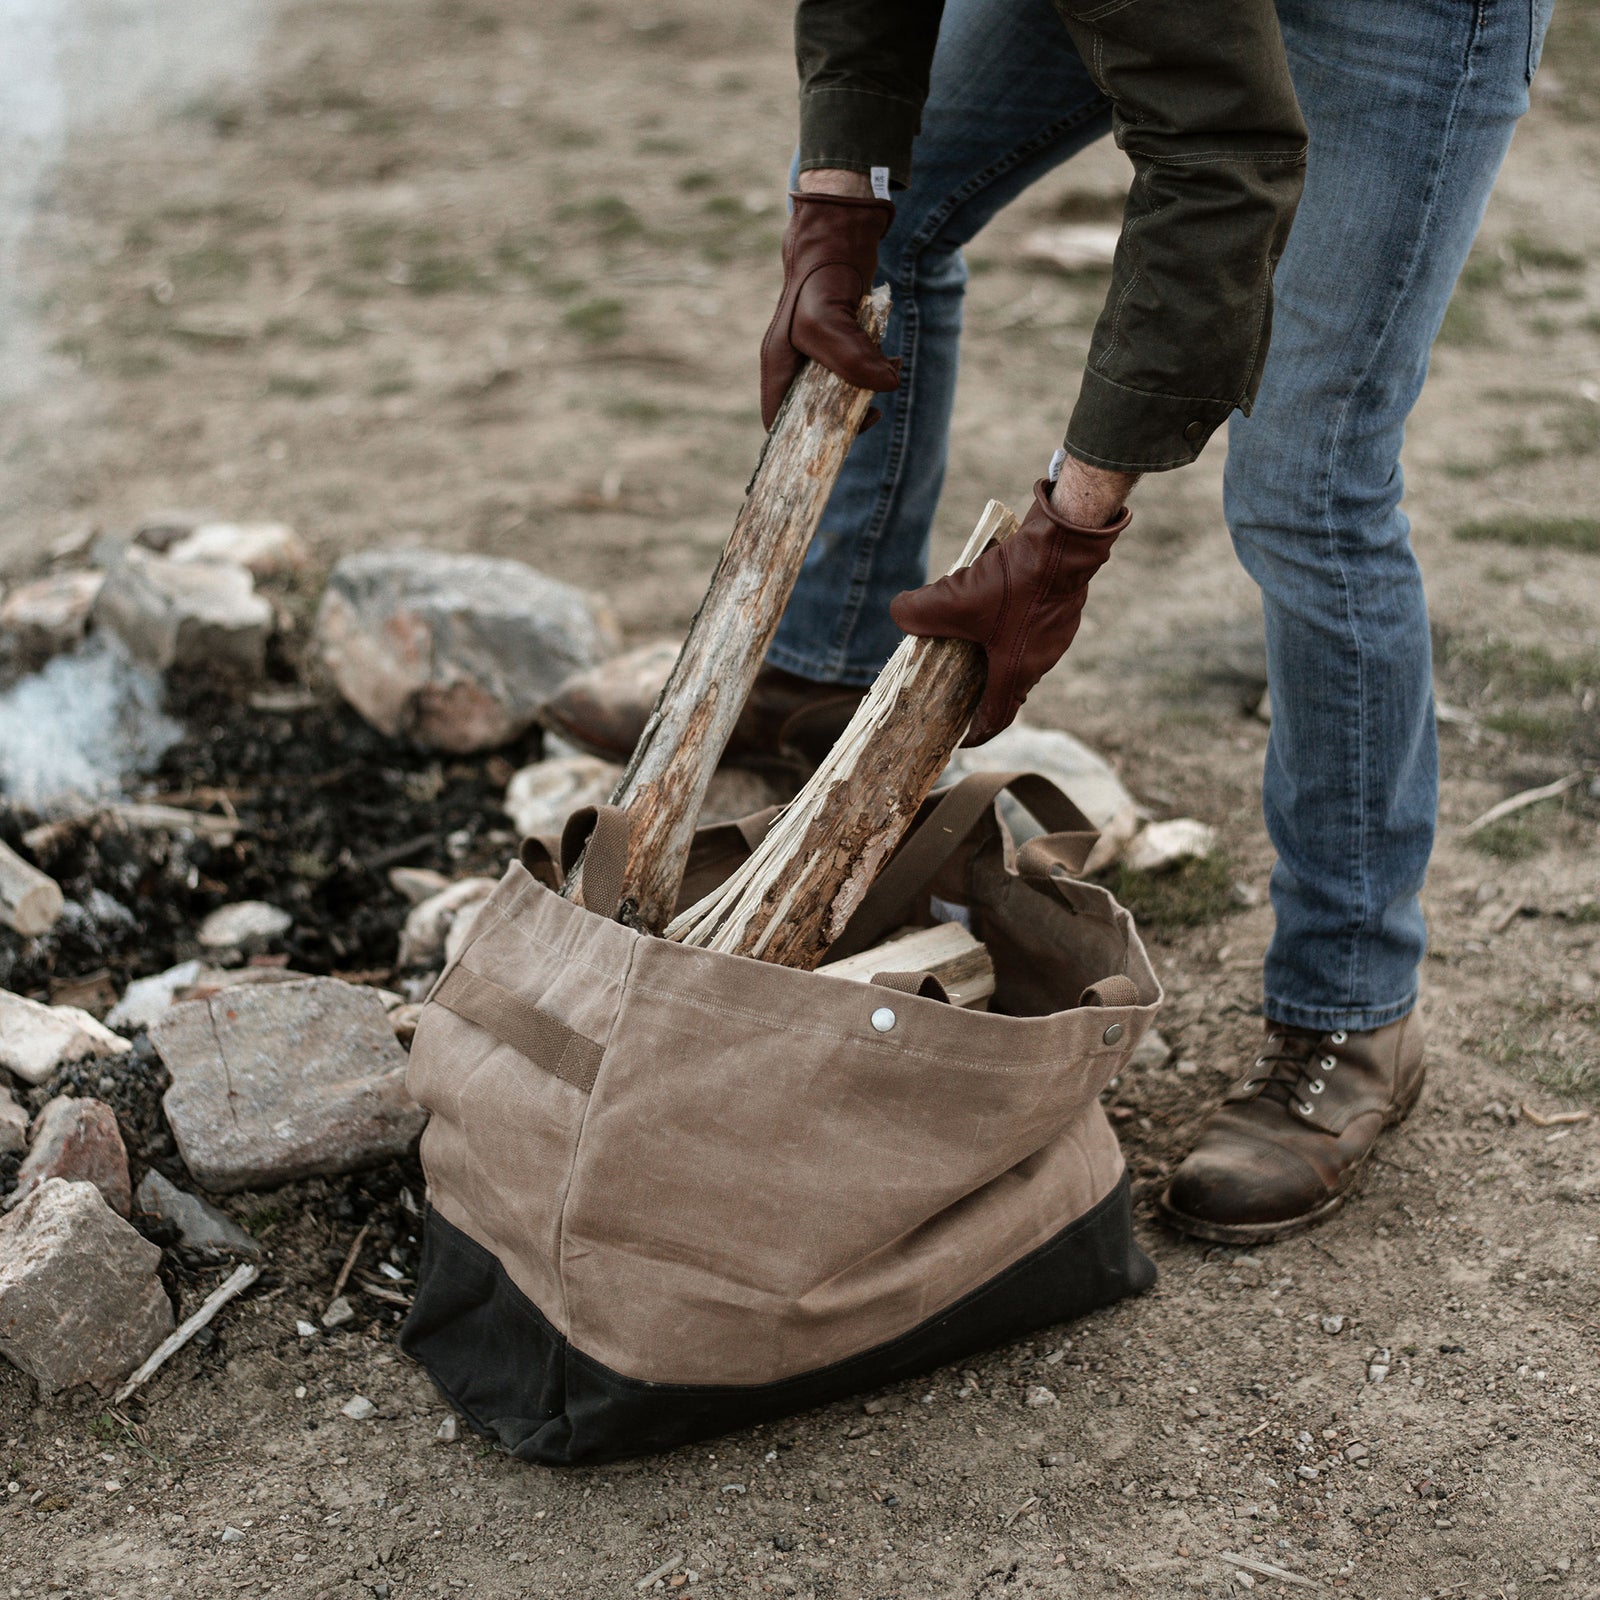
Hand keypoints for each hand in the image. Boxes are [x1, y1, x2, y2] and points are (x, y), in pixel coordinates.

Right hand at [758, 173, 899, 430]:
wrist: (840, 226)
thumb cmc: (821, 272)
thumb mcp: (826, 321)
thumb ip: (852, 360)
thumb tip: (886, 387)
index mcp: (778, 363)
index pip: (777, 420)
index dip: (800, 439)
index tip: (839, 437)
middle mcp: (792, 360)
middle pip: (812, 410)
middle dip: (844, 414)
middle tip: (873, 409)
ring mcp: (814, 349)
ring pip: (837, 389)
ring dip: (865, 390)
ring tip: (889, 375)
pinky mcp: (837, 337)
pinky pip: (854, 366)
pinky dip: (874, 369)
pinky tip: (892, 359)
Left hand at [889, 470, 1133, 745]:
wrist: (1065, 544)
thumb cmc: (1016, 584)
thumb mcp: (953, 600)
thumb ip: (919, 612)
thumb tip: (899, 613)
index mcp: (1017, 672)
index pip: (998, 718)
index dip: (977, 732)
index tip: (961, 738)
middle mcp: (1041, 660)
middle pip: (1008, 685)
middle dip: (982, 688)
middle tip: (957, 685)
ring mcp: (1057, 634)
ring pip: (1022, 654)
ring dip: (996, 652)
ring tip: (969, 639)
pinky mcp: (1062, 609)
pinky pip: (1032, 627)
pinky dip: (1011, 625)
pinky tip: (993, 604)